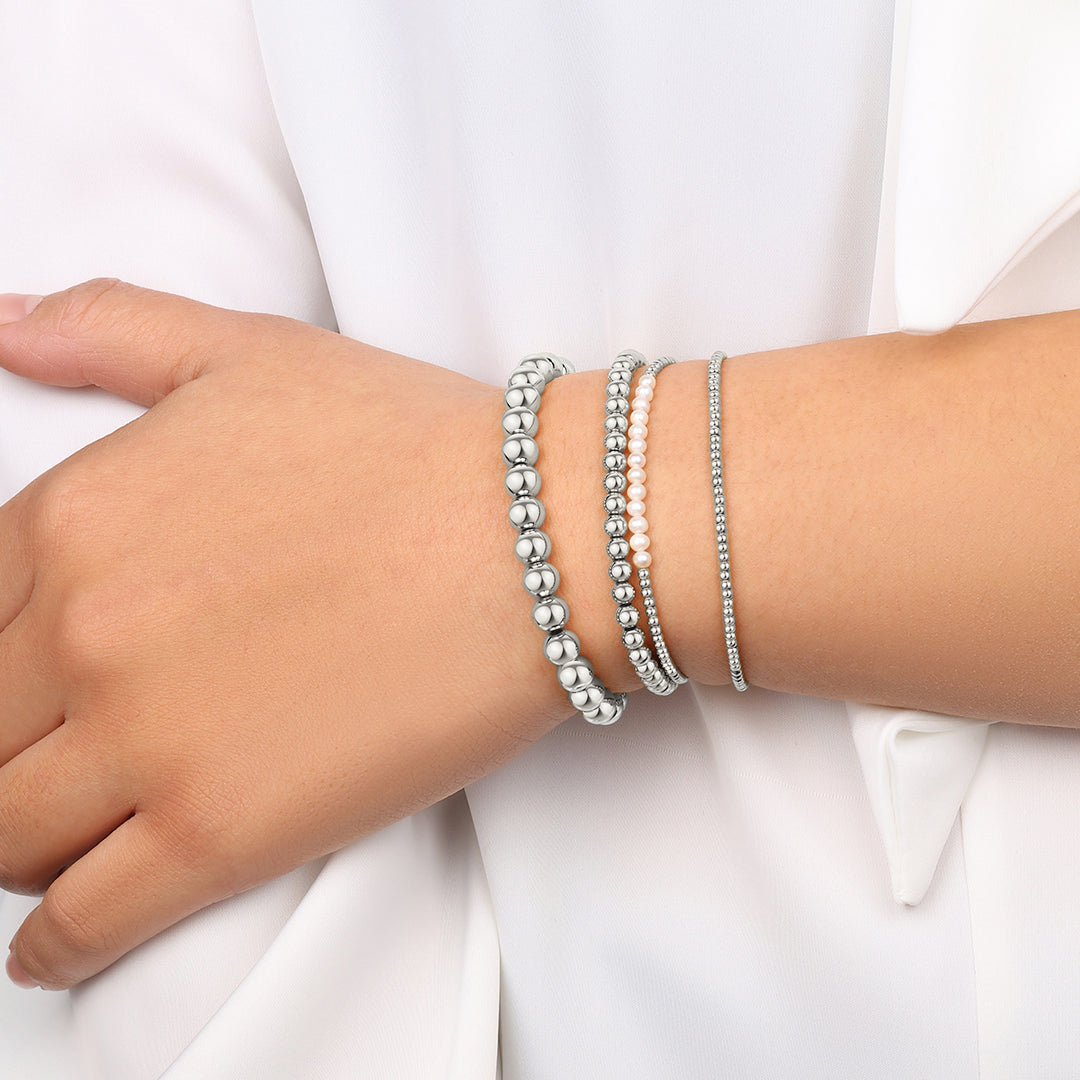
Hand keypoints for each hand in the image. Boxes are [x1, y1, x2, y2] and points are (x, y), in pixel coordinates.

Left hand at [0, 280, 570, 989]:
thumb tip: (1, 326)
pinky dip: (51, 946)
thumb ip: (109, 329)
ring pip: (5, 835)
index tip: (20, 692)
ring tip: (60, 846)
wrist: (543, 537)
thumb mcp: (251, 353)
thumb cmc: (410, 443)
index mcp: (73, 517)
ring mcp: (146, 740)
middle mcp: (81, 631)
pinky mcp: (221, 833)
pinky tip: (53, 945)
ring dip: (18, 847)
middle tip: (55, 767)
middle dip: (3, 754)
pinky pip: (83, 922)